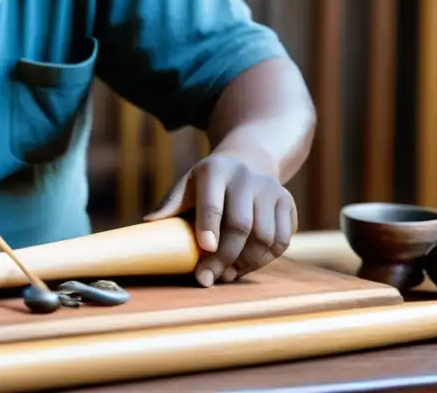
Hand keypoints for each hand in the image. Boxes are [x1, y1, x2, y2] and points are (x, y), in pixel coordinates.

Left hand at [143, 153, 296, 286]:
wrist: (248, 159)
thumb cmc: (209, 181)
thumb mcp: (188, 183)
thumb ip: (171, 203)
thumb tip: (148, 223)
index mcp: (215, 170)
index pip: (213, 202)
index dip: (209, 228)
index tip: (204, 251)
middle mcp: (246, 178)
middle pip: (241, 225)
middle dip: (224, 256)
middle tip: (209, 277)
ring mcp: (271, 190)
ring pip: (264, 236)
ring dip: (246, 262)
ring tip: (227, 275)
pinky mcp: (288, 203)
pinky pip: (281, 240)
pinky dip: (265, 259)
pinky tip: (246, 267)